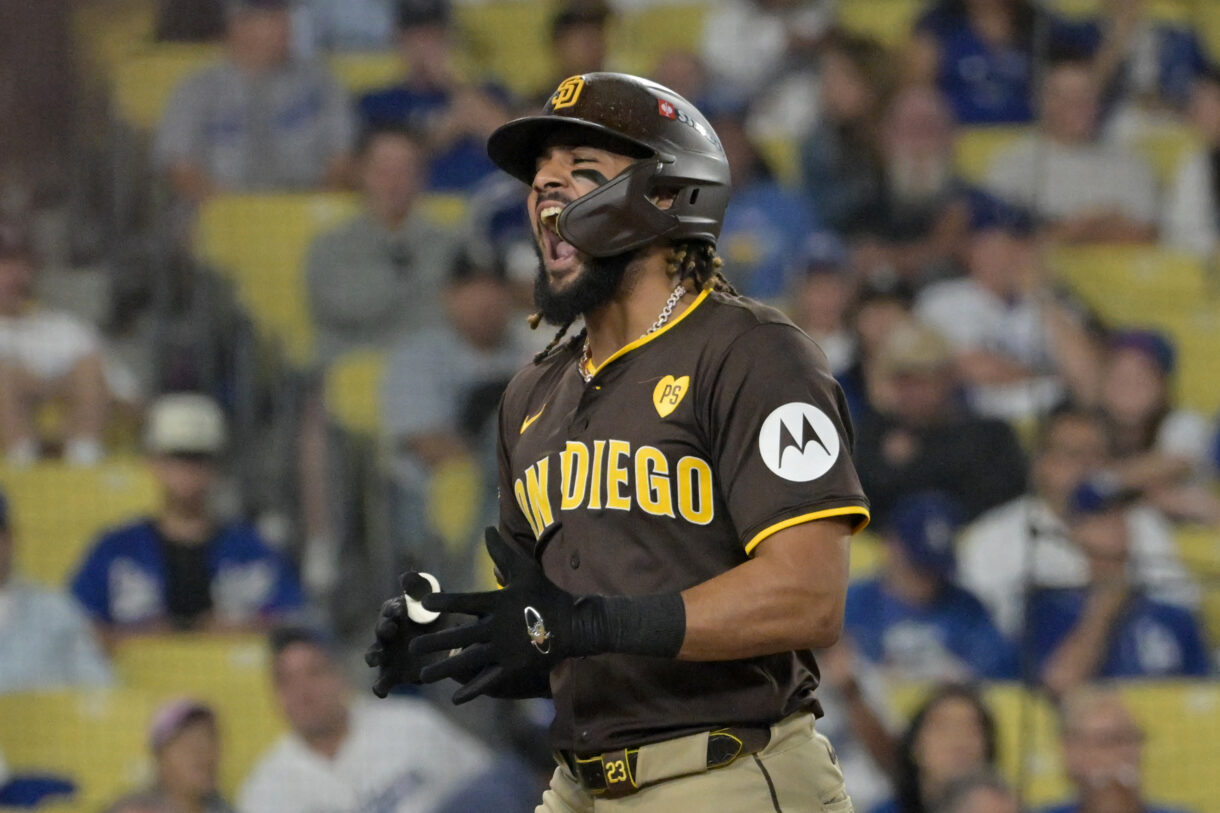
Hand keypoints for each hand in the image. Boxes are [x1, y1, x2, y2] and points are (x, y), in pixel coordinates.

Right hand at [364, 571, 443, 697]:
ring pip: (373, 655)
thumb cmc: (438, 619)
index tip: (400, 610)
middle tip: (391, 628)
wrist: (451, 648)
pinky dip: (379, 687)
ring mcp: (388, 655)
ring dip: (374, 655)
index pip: (389, 609)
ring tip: (378, 658)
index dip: (392, 610)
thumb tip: (406, 575)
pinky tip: (381, 691)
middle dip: (383, 628)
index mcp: (396, 613)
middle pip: (380, 630)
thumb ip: (420, 588)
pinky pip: (381, 683)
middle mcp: (387, 633)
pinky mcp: (393, 674)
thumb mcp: (434, 601)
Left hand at [409, 527, 591, 703]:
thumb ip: (502, 553)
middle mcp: (498, 626)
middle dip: (435, 642)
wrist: (573, 624)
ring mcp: (506, 649)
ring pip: (469, 661)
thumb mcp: (525, 569)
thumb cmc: (545, 593)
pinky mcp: (514, 666)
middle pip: (461, 636)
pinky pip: (489, 680)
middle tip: (413, 647)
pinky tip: (455, 697)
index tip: (424, 603)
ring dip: (445, 669)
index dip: (444, 602)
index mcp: (498, 602)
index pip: (465, 601)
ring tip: (424, 676)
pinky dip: (472, 690)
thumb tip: (487, 528)